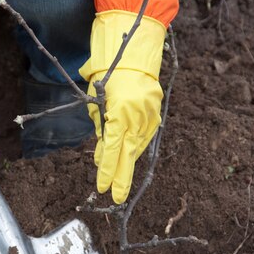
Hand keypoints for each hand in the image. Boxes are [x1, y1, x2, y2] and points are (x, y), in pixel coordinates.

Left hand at [80, 11, 165, 203]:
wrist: (134, 55)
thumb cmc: (108, 76)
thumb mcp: (97, 103)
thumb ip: (101, 129)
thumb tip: (101, 155)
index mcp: (120, 112)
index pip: (112, 149)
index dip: (106, 170)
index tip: (102, 187)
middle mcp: (137, 116)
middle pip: (128, 154)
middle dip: (121, 178)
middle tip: (116, 198)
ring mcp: (149, 115)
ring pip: (137, 147)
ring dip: (127, 164)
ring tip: (119, 181)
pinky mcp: (155, 114)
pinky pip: (144, 138)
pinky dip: (135, 149)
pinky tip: (128, 159)